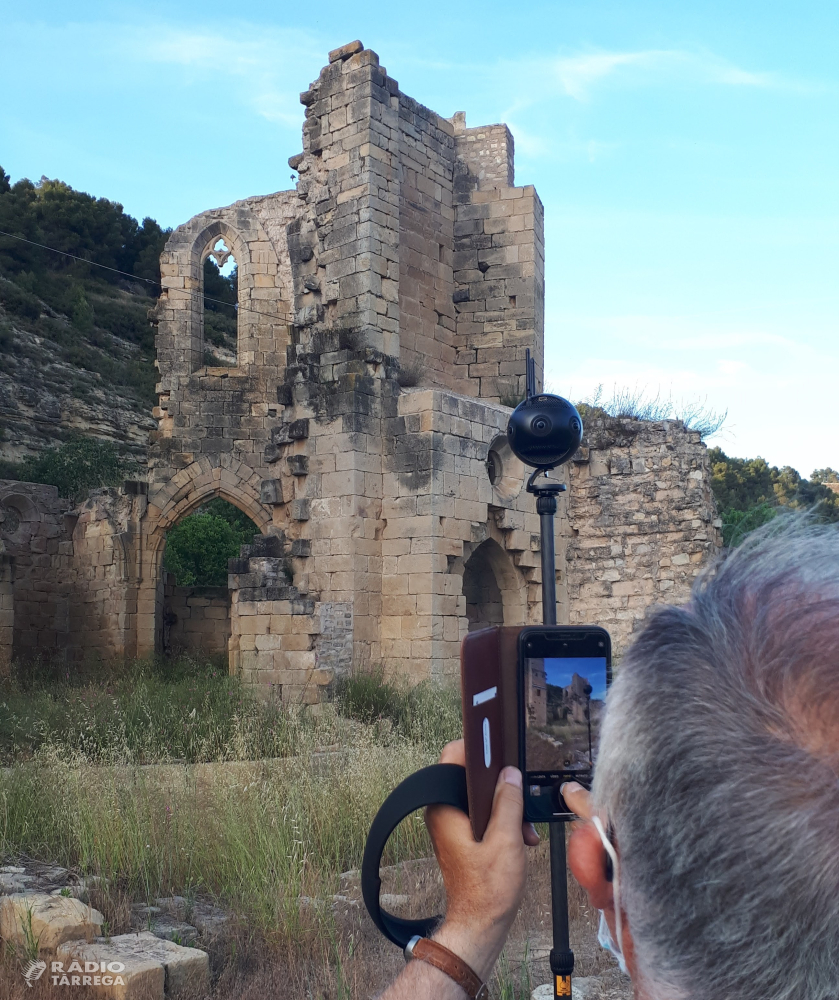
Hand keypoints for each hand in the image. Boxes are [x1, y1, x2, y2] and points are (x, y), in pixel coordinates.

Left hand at [424, 740, 538, 979]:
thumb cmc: (487, 891)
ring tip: (524, 829)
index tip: (499, 749)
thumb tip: (510, 774)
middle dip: (501, 786)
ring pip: (481, 797)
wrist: (480, 926)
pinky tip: (520, 837)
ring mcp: (452, 823)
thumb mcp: (506, 840)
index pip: (453, 757)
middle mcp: (443, 811)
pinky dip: (502, 821)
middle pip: (472, 776)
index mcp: (445, 806)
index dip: (477, 748)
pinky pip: (483, 814)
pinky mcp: (463, 835)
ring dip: (506, 807)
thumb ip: (508, 802)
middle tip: (519, 800)